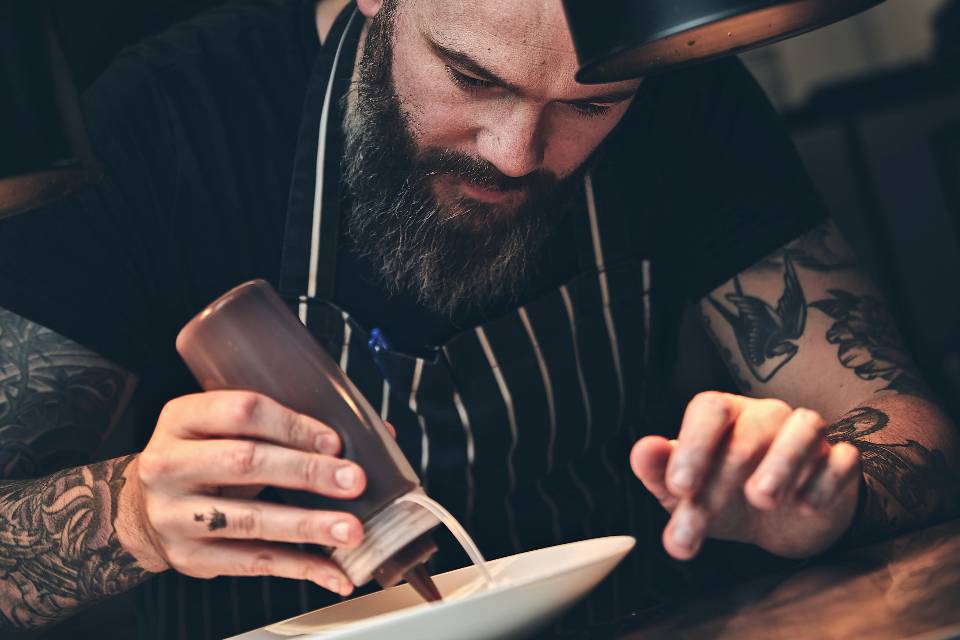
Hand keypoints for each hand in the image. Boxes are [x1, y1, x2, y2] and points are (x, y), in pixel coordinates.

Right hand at [125, 391, 367, 595]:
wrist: (140, 509)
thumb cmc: (200, 459)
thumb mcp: (219, 429)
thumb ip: (282, 427)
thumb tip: (374, 434)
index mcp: (182, 418)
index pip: (241, 411)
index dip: (292, 425)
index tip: (333, 439)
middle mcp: (170, 464)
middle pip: (246, 462)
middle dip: (307, 471)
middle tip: (353, 481)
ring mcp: (176, 515)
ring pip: (251, 520)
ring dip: (309, 525)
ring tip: (351, 529)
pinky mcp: (191, 558)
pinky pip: (253, 563)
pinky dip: (301, 568)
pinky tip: (334, 571)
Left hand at [631, 392, 861, 559]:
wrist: (778, 523)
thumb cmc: (723, 495)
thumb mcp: (686, 491)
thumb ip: (661, 471)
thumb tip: (642, 450)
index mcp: (724, 415)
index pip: (710, 409)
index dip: (694, 445)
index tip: (679, 486)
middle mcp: (766, 417)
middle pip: (749, 433)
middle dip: (722, 480)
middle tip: (701, 519)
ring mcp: (807, 437)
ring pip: (805, 428)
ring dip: (783, 462)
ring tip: (761, 498)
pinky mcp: (839, 463)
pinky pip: (842, 460)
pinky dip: (826, 481)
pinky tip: (804, 506)